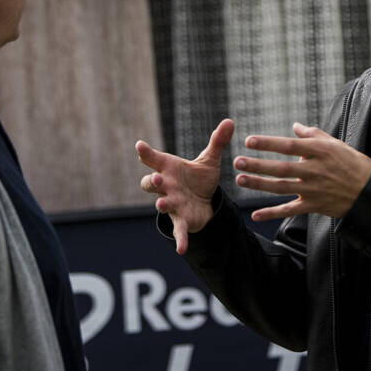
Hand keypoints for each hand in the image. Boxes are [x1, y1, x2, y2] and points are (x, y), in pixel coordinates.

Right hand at [137, 119, 234, 254]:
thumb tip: (230, 121)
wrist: (204, 202)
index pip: (153, 160)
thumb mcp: (209, 160)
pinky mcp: (181, 220)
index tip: (140, 146)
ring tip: (162, 204)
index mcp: (169, 169)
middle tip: (156, 178)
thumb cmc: (199, 179)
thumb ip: (217, 142)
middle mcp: (166, 187)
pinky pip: (178, 231)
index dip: (146, 153)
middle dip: (151, 181)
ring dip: (161, 204)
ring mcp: (171, 204)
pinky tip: (181, 249)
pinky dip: (180, 240)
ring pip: (161, 204)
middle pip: (150, 183)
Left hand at [234, 122, 370, 221]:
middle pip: (281, 168)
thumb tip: (294, 126)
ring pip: (281, 187)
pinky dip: (272, 213)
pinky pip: (290, 210)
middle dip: (258, 165)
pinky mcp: (314, 206)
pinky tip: (255, 215)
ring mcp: (313, 189)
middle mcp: (314, 170)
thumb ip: (313, 134)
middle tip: (238, 161)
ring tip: (240, 179)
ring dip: (259, 184)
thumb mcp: (336, 144)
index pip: (289, 146)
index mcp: (319, 151)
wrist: (370, 193)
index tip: (249, 140)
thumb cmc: (353, 164)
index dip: (269, 143)